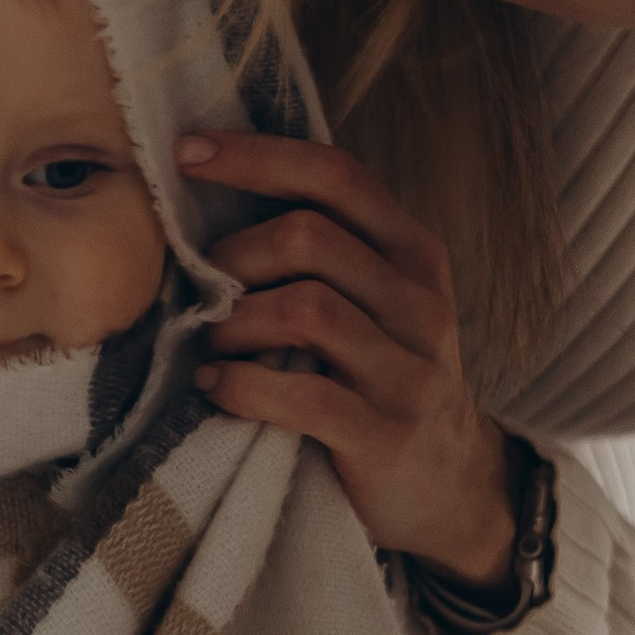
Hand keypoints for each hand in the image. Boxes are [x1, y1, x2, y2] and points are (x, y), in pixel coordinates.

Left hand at [176, 131, 513, 581]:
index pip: (335, 175)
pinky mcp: (387, 434)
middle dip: (233, 256)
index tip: (185, 152)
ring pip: (302, 309)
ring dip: (232, 324)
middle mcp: (420, 300)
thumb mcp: (374, 298)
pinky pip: (299, 395)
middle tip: (203, 291)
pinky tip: (217, 389)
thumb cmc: (381, 372)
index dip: (257, 156)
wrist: (449, 482)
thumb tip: (208, 190)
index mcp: (413, 250)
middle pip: (307, 236)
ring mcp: (409, 370)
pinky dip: (240, 387)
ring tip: (211, 345)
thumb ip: (320, 248)